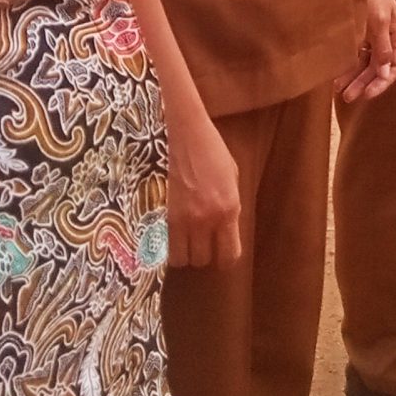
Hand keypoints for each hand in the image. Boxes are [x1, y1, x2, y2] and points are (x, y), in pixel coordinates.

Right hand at [163, 108, 242, 270]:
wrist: (185, 134)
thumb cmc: (213, 151)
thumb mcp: (233, 178)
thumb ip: (230, 206)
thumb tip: (225, 229)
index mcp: (228, 210)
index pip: (229, 255)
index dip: (225, 259)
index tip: (221, 254)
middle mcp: (206, 219)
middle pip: (202, 261)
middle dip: (203, 255)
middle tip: (201, 243)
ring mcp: (182, 218)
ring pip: (180, 259)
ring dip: (183, 253)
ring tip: (184, 241)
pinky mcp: (162, 213)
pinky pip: (164, 245)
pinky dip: (167, 245)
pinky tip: (170, 235)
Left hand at [338, 0, 395, 102]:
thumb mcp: (378, 21)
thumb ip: (383, 48)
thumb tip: (387, 74)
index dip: (384, 82)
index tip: (367, 94)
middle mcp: (387, 35)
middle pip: (380, 67)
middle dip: (364, 83)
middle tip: (347, 97)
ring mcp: (372, 31)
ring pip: (365, 61)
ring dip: (353, 76)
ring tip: (338, 89)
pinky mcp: (359, 27)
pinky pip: (355, 52)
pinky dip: (347, 63)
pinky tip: (337, 72)